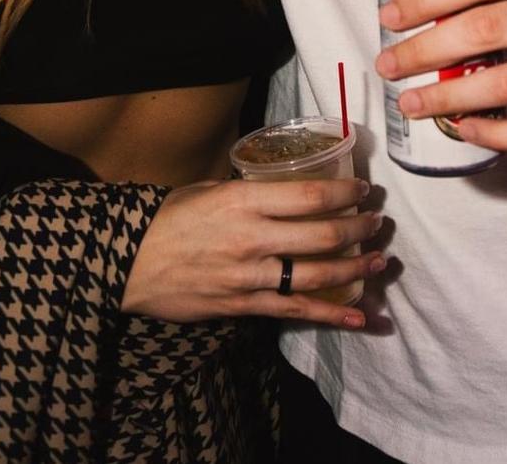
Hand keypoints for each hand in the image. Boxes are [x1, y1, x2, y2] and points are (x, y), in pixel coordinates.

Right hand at [121, 177, 384, 327]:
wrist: (129, 265)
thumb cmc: (168, 219)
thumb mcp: (208, 190)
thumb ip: (248, 192)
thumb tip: (284, 188)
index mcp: (242, 202)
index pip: (308, 195)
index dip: (343, 191)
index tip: (363, 187)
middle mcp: (252, 239)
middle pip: (321, 235)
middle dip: (358, 229)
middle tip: (378, 222)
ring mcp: (250, 277)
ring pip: (316, 275)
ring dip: (354, 269)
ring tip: (378, 261)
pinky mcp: (245, 307)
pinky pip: (296, 312)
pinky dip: (332, 316)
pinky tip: (360, 318)